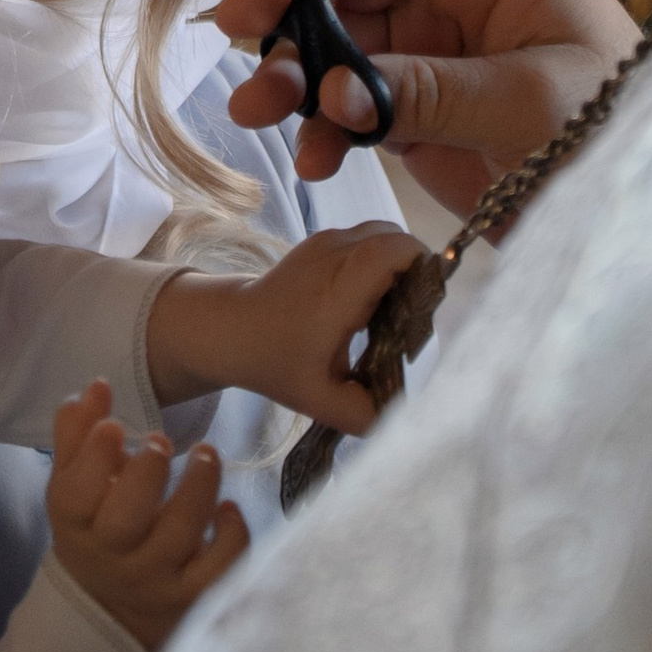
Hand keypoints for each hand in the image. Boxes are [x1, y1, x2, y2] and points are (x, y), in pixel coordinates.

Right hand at [46, 380, 246, 651]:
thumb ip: (79, 433)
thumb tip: (98, 385)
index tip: (113, 425)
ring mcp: (153, 579)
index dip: (94, 458)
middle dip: (147, 473)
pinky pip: (219, 569)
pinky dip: (230, 535)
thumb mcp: (75, 483)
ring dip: (198, 487)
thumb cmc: (96, 524)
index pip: (75, 496)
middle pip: (126, 519)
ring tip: (206, 453)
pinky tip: (228, 508)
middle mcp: (111, 556)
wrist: (112, 603)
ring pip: (180, 536)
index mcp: (76, 523)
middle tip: (161, 440)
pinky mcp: (192, 595)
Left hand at [148, 221, 422, 432]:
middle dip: (416, 271)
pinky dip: (381, 261)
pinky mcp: (321, 240)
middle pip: (397, 239)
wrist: (229, 328)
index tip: (423, 306)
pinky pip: (368, 238)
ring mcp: (325, 241)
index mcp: (337, 290)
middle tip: (411, 313)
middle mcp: (333, 255)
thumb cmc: (273, 361)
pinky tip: (370, 300)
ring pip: (385, 235)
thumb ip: (365, 414)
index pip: (394, 251)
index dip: (422, 268)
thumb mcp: (319, 399)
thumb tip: (405, 416)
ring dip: (399, 265)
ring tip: (393, 307)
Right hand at [211, 0, 640, 219]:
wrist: (634, 222)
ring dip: (292, 73)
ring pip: (337, 42)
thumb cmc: (614, 133)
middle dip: (292, 6)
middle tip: (236, 28)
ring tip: (256, 108)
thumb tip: (336, 88)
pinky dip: (322, 127)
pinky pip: (349, 105)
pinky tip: (311, 155)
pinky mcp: (414, 110)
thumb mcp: (532, 102)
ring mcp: (431, 51)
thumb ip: (431, 89)